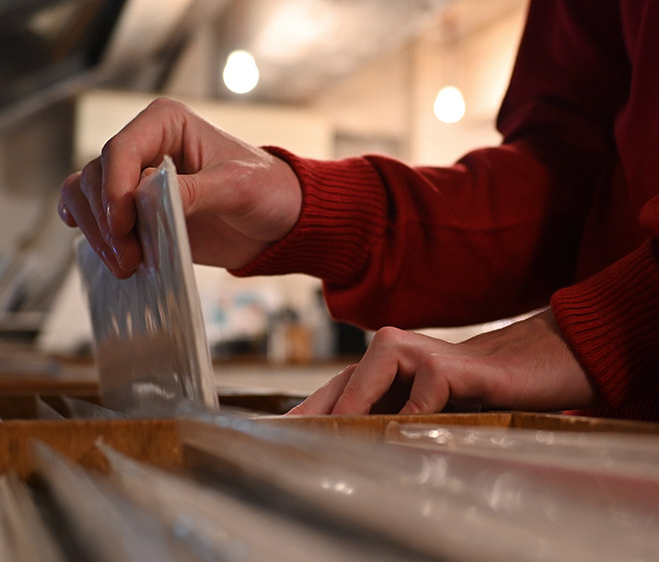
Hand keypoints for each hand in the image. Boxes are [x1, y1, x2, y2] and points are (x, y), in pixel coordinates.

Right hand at [59, 98, 300, 277]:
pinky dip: (98, 239)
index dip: (113, 189)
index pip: (120, 150)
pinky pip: (98, 220)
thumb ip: (194, 190)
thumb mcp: (237, 186)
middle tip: (127, 258)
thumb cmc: (266, 190)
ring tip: (126, 266)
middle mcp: (144, 147)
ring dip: (98, 234)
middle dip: (104, 220)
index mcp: (166, 124)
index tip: (123, 227)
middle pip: (94, 176)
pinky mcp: (138, 212)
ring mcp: (136, 181)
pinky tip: (111, 257)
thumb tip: (145, 195)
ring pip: (85, 198)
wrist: (278, 223)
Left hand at [288, 308, 597, 414]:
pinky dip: (409, 419)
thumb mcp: (416, 405)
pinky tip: (401, 436)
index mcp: (380, 361)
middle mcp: (391, 349)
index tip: (277, 435)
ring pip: (368, 385)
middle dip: (315, 417)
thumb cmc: (463, 391)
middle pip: (341, 386)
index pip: (332, 389)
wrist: (519, 370)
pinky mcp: (447, 366)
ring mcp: (417, 352)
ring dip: (350, 416)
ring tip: (329, 442)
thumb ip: (383, 415)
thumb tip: (339, 443)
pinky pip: (420, 398)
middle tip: (290, 444)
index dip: (304, 412)